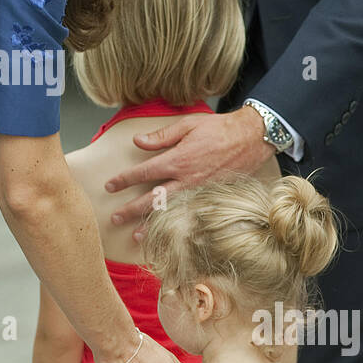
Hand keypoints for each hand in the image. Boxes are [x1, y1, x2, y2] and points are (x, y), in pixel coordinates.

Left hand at [104, 107, 273, 242]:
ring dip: (152, 226)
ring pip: (171, 212)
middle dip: (131, 210)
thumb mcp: (188, 125)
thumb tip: (138, 141)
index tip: (110, 186)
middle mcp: (187, 179)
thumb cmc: (219, 129)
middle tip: (114, 218)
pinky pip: (189, 214)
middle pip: (153, 199)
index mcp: (178, 160)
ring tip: (136, 237)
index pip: (144, 173)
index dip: (124, 180)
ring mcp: (200, 191)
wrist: (253, 139)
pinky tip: (167, 234)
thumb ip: (161, 136)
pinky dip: (176, 226)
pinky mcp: (211, 197)